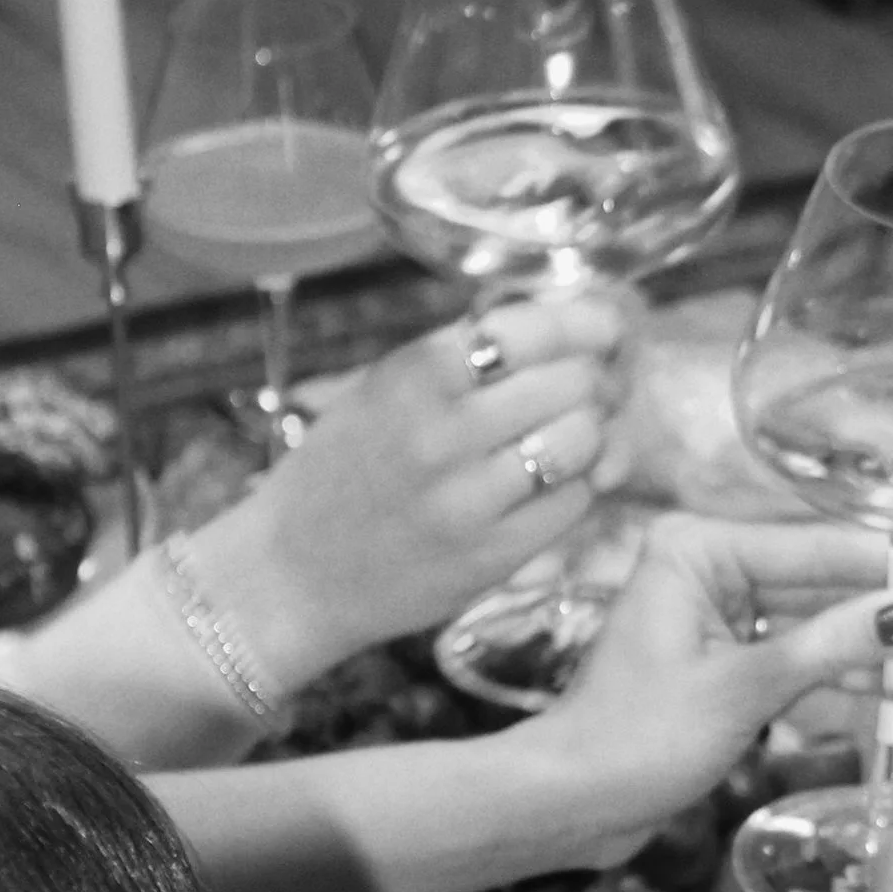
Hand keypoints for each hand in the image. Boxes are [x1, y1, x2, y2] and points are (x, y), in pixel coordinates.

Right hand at [200, 291, 634, 684]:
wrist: (290, 576)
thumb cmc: (340, 472)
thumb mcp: (378, 391)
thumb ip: (454, 355)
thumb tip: (549, 316)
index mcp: (412, 378)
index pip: (526, 330)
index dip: (580, 323)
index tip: (602, 327)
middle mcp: (442, 435)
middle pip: (569, 382)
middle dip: (595, 378)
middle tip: (596, 385)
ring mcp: (468, 501)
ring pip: (581, 441)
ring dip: (595, 431)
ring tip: (579, 433)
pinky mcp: (491, 557)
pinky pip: (573, 502)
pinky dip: (579, 485)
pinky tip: (558, 482)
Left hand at [524, 514, 892, 868]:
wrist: (572, 806)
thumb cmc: (637, 739)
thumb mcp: (745, 688)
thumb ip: (834, 644)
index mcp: (699, 549)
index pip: (815, 549)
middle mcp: (710, 568)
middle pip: (825, 585)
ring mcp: (722, 616)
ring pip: (821, 626)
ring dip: (882, 654)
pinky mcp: (730, 662)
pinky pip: (804, 659)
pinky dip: (850, 678)